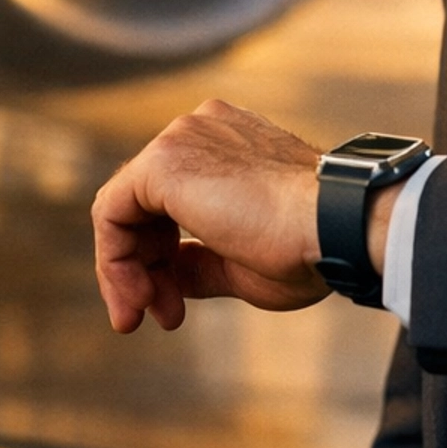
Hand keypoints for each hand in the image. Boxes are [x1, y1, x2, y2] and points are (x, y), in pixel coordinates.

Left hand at [92, 98, 327, 333]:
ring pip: (124, 211)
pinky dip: (115, 260)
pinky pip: (111, 212)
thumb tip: (167, 278)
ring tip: (149, 314)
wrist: (335, 229)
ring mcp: (181, 140)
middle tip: (162, 317)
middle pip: (144, 207)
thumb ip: (198, 262)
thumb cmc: (308, 248)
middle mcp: (200, 130)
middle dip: (146, 269)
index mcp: (228, 143)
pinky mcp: (163, 163)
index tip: (174, 308)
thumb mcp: (241, 262)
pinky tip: (138, 296)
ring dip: (128, 272)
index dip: (163, 260)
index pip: (172, 201)